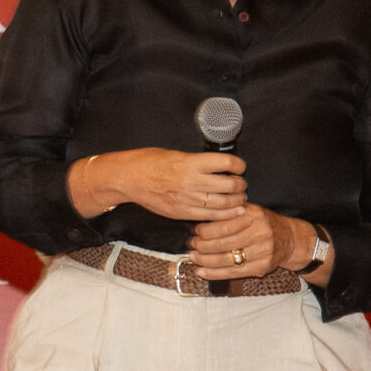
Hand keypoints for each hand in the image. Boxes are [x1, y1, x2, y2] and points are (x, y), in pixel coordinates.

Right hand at [76, 148, 245, 222]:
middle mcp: (191, 181)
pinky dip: (226, 214)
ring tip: (240, 197)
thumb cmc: (150, 161)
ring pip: (223, 203)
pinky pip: (210, 216)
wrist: (128, 178)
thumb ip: (197, 162)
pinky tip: (235, 211)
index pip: (226, 163)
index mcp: (191, 162)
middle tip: (241, 183)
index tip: (240, 166)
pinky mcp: (182, 212)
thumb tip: (218, 166)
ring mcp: (187, 199)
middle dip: (240, 184)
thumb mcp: (177, 154)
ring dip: (236, 200)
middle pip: (229, 185)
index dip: (238, 165)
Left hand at [188, 205, 310, 279]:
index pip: (224, 225)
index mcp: (255, 216)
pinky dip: (214, 274)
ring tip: (193, 257)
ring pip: (226, 260)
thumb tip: (201, 222)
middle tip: (192, 245)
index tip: (196, 231)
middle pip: (223, 243)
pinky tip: (201, 272)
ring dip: (205, 260)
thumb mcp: (250, 211)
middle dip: (202, 246)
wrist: (290, 240)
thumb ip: (229, 214)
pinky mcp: (261, 268)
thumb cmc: (264, 224)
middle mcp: (260, 233)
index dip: (205, 230)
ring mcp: (262, 252)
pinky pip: (233, 273)